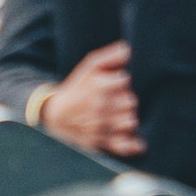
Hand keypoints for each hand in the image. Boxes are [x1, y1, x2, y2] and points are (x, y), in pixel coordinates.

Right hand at [39, 43, 142, 157]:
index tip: (115, 83)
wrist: (57, 114)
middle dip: (126, 99)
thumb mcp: (90, 66)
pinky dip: (132, 145)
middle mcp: (100, 107)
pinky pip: (121, 145)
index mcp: (98, 86)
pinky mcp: (99, 142)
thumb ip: (110, 55)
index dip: (122, 80)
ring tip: (120, 114)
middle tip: (117, 99)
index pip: (125, 80)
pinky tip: (139, 143)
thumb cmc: (77, 87)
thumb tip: (128, 49)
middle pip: (131, 101)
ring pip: (130, 121)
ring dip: (128, 117)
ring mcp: (100, 126)